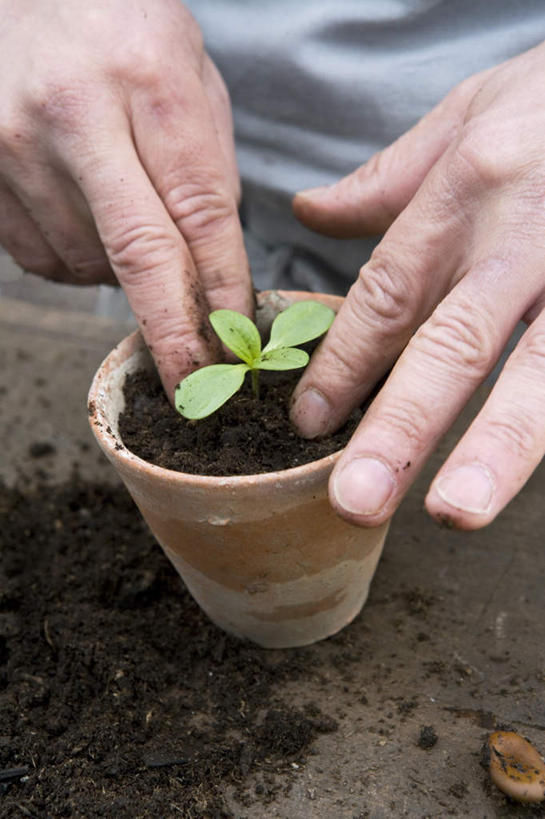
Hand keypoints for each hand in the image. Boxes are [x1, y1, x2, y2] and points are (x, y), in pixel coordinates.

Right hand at [0, 0, 252, 395]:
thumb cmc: (121, 29)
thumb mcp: (190, 74)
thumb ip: (209, 169)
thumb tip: (215, 267)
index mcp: (147, 79)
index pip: (200, 213)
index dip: (224, 289)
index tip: (238, 340)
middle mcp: (74, 114)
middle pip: (139, 257)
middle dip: (174, 334)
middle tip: (195, 388)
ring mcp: (15, 148)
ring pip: (90, 266)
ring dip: (126, 281)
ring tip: (133, 230)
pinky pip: (45, 260)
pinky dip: (80, 265)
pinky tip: (89, 225)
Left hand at [291, 42, 544, 529]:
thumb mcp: (465, 114)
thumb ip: (388, 178)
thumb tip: (310, 211)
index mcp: (468, 190)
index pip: (388, 294)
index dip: (344, 364)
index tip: (309, 423)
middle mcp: (524, 238)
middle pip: (452, 343)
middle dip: (402, 426)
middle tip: (356, 500)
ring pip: (540, 369)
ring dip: (496, 446)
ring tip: (454, 510)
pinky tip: (532, 475)